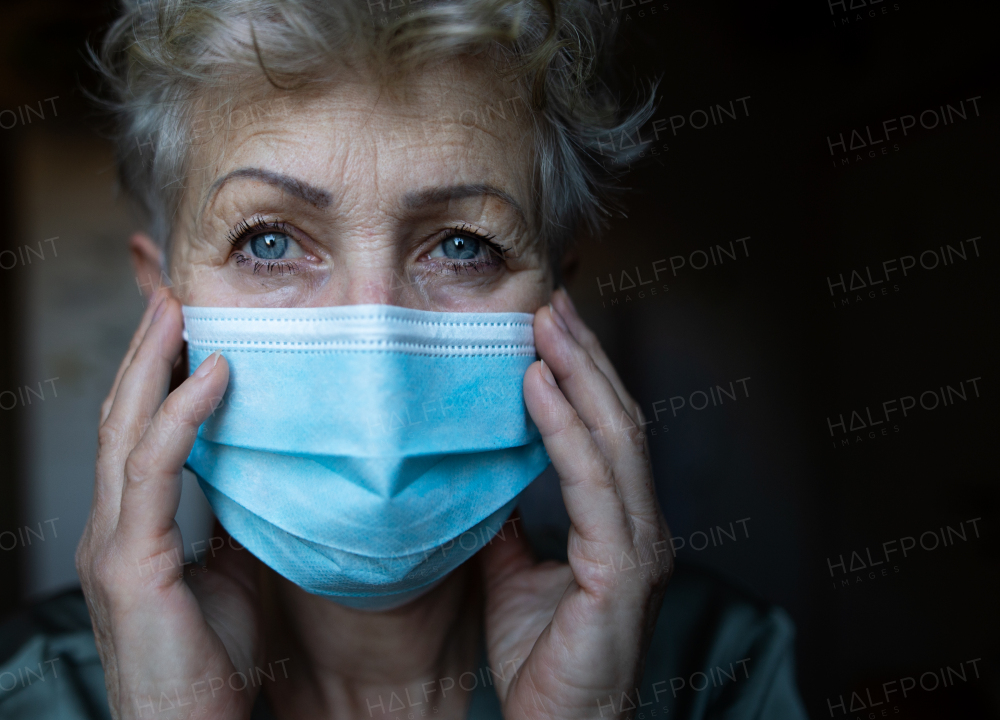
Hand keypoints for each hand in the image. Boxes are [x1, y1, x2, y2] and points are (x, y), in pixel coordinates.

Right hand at [76, 289, 260, 719]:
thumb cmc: (207, 672)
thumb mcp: (225, 580)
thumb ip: (226, 523)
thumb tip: (252, 472)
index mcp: (128, 530)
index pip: (136, 431)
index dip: (153, 373)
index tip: (182, 322)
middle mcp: (108, 527)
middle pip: (121, 415)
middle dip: (146, 348)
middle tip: (172, 291)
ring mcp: (110, 543)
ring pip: (125, 428)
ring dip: (153, 360)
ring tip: (180, 306)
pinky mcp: (127, 564)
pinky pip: (154, 470)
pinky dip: (180, 414)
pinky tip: (212, 373)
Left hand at [480, 288, 672, 719]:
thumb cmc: (542, 662)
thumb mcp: (511, 574)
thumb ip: (507, 520)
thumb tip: (483, 468)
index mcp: (618, 524)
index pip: (605, 430)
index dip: (581, 373)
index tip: (547, 321)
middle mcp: (639, 526)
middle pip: (617, 418)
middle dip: (584, 353)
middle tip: (549, 296)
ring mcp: (638, 547)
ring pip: (615, 437)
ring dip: (579, 371)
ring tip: (545, 320)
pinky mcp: (623, 572)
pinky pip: (593, 484)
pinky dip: (565, 428)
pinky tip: (536, 386)